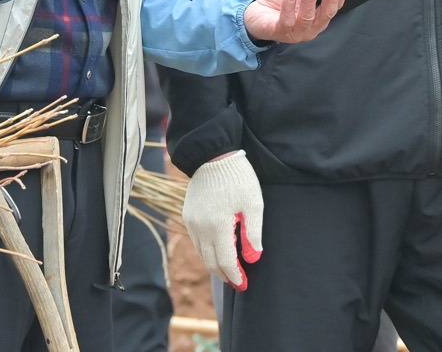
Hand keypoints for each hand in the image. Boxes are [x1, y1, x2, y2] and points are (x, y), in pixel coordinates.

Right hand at [184, 150, 263, 289]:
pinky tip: (216, 252)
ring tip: (228, 272)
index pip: (226, 261)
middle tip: (238, 283)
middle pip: (211, 262)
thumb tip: (253, 258)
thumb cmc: (238, 178)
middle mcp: (200, 228)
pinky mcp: (188, 215)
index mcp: (218, 226)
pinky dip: (206, 252)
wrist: (213, 155)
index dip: (236, 276)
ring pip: (202, 253)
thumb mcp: (253, 203)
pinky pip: (196, 241)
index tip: (244, 285)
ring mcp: (192, 222)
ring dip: (215, 265)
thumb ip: (253, 233)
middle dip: (225, 275)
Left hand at [243, 0, 348, 43]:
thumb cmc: (280, 2)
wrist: (256, 14)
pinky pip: (287, 20)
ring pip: (308, 17)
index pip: (335, 6)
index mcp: (319, 18)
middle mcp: (311, 28)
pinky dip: (289, 6)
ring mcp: (296, 33)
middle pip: (326, 12)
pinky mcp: (280, 32)